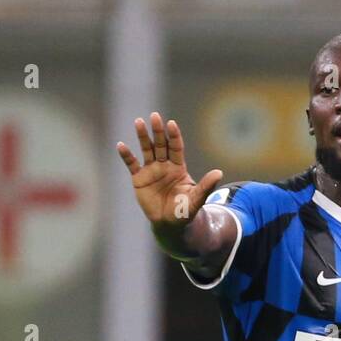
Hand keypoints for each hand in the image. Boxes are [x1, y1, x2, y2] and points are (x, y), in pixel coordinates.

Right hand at [116, 112, 222, 226]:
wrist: (169, 224)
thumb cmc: (184, 211)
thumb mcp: (196, 199)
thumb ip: (206, 186)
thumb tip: (219, 173)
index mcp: (178, 167)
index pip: (175, 147)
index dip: (173, 136)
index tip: (171, 124)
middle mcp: (164, 165)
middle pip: (160, 144)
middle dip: (157, 131)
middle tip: (155, 116)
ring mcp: (151, 170)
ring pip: (146, 149)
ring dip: (142, 136)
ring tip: (138, 122)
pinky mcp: (139, 179)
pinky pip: (132, 164)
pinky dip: (126, 155)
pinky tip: (121, 146)